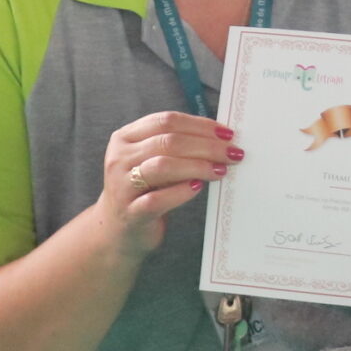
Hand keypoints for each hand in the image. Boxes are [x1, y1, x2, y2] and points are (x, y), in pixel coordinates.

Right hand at [101, 112, 239, 250]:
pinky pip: (158, 199)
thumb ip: (177, 146)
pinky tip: (198, 187)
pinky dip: (182, 191)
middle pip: (168, 141)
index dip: (200, 125)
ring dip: (198, 166)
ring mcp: (122, 186)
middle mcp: (120, 158)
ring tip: (220, 170)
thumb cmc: (145, 190)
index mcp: (125, 137)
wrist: (119, 230)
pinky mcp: (131, 212)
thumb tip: (220, 137)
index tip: (227, 133)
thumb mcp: (152, 160)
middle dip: (206, 145)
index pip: (166, 121)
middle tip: (232, 153)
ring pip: (162, 166)